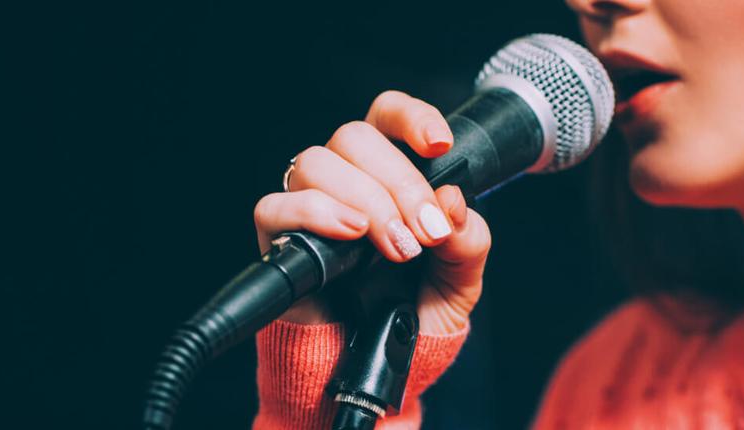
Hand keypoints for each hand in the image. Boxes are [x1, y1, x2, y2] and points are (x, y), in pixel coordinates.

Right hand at [253, 91, 490, 334]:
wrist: (386, 359)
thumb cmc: (416, 310)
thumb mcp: (461, 278)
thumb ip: (468, 240)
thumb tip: (451, 203)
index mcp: (389, 173)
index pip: (387, 116)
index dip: (410, 117)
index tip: (439, 145)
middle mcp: (346, 179)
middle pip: (354, 136)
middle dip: (399, 183)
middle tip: (425, 232)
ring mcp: (308, 204)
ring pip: (317, 163)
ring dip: (365, 201)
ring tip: (394, 247)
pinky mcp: (278, 237)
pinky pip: (275, 205)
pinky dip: (315, 213)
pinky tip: (350, 234)